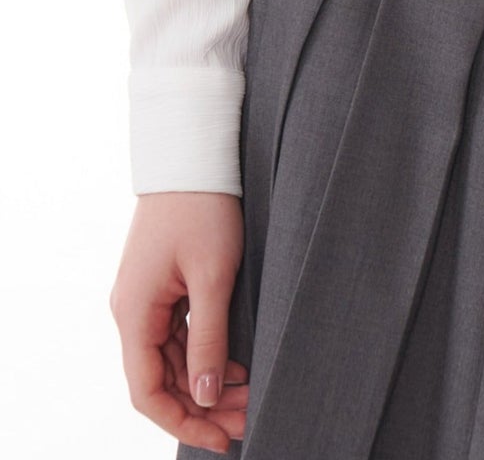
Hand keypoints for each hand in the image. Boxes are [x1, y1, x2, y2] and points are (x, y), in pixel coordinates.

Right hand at [111, 191, 249, 454]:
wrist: (193, 155)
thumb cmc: (204, 207)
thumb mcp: (214, 276)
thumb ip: (209, 338)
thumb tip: (204, 396)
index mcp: (135, 314)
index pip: (148, 392)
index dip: (183, 422)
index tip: (221, 438)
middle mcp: (133, 312)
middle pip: (162, 380)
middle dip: (202, 406)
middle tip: (247, 419)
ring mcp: (146, 300)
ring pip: (171, 361)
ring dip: (205, 383)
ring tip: (247, 398)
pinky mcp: (162, 287)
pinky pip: (178, 336)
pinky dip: (204, 356)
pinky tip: (234, 367)